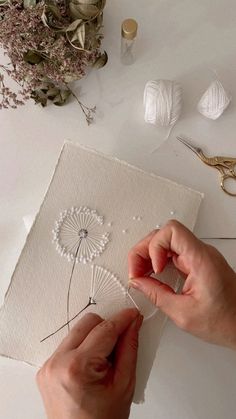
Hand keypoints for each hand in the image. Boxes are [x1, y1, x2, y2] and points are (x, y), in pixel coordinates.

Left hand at [37, 309, 142, 418]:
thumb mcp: (124, 384)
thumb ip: (129, 348)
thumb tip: (132, 324)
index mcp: (77, 368)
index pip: (104, 329)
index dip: (122, 319)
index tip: (133, 314)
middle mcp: (57, 363)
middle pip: (87, 322)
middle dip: (107, 328)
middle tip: (119, 344)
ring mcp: (48, 365)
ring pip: (76, 331)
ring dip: (93, 338)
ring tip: (103, 362)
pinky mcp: (45, 368)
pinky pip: (67, 345)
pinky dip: (82, 349)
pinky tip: (90, 366)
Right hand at [128, 220, 235, 349]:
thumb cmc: (225, 321)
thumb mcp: (183, 314)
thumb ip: (156, 294)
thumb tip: (138, 282)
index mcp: (201, 260)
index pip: (172, 231)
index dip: (154, 246)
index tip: (152, 268)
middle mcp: (201, 253)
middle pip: (165, 234)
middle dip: (145, 250)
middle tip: (136, 272)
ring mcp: (200, 256)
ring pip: (167, 241)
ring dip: (149, 255)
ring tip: (141, 274)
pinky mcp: (198, 263)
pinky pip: (173, 252)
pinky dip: (158, 260)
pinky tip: (152, 274)